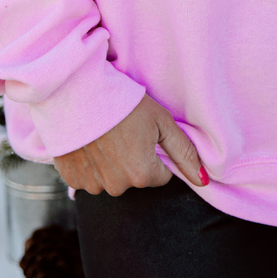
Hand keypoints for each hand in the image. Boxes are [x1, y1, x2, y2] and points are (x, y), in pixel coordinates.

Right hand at [53, 94, 207, 195]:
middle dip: (134, 160)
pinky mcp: (73, 179)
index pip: (161, 175)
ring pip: (112, 179)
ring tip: (105, 137)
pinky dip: (90, 164)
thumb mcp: (162, 122)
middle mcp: (118, 186)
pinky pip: (89, 178)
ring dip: (111, 164)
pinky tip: (89, 144)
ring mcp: (93, 185)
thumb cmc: (124, 103)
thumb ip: (185, 154)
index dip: (155, 154)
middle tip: (124, 133)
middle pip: (136, 179)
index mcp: (142, 174)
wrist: (79, 91)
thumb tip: (204, 181)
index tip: (144, 135)